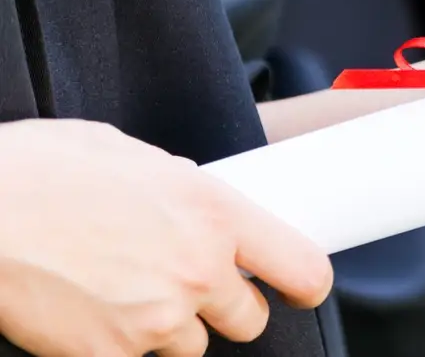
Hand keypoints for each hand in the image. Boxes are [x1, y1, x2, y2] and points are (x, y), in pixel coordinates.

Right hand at [0, 120, 331, 356]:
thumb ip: (185, 194)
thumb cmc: (46, 170)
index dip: (304, 284)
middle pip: (247, 319)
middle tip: (185, 284)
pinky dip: (118, 348)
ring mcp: (155, 321)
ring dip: (168, 327)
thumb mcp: (138, 160)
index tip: (297, 289)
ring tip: (122, 290)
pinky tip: (91, 315)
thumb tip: (199, 207)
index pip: (303, 268)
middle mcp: (198, 270)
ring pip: (190, 346)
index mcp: (215, 213)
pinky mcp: (108, 356)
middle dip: (223, 307)